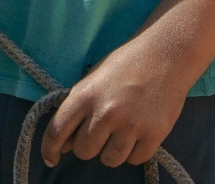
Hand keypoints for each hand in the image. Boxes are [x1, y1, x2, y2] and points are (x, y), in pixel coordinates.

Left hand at [39, 41, 186, 168]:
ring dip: (112, 150)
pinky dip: (134, 151)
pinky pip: (134, 160)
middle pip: (83, 151)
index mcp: (85, 94)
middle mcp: (105, 112)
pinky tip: (138, 131)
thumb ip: (78, 109)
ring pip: (109, 160)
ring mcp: (130, 125)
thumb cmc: (126, 64)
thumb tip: (63, 145)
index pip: (57, 130)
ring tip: (121, 129)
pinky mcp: (153, 135)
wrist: (165, 54)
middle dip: (88, 145)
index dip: (49, 148)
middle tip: (100, 131)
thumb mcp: (94, 78)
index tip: (50, 158)